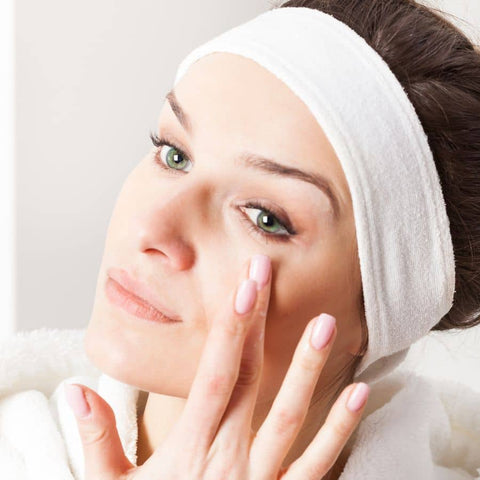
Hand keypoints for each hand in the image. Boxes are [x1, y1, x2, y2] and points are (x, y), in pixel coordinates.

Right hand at [65, 254, 369, 478]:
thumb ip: (98, 441)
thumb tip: (76, 389)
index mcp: (190, 448)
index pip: (213, 375)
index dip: (228, 329)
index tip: (241, 288)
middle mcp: (229, 458)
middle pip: (248, 379)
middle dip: (258, 324)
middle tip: (268, 275)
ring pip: (289, 416)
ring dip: (308, 369)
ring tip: (326, 325)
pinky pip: (318, 464)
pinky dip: (340, 430)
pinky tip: (359, 394)